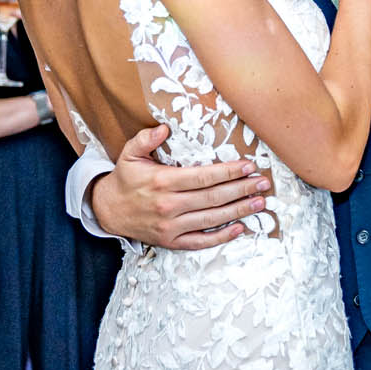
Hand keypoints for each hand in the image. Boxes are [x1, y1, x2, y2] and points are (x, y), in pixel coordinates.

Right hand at [89, 124, 271, 248]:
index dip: (228, 172)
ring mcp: (171, 226)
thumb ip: (145, 138)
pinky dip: (222, 237)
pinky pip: (201, 242)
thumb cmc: (124, 180)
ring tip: (259, 202)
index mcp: (162, 182)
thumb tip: (164, 127)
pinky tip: (240, 228)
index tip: (248, 166)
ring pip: (212, 219)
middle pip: (214, 197)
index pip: (203, 177)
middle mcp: (169, 205)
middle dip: (242, 189)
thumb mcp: (129, 154)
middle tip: (263, 183)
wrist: (107, 211)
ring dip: (239, 211)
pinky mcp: (172, 241)